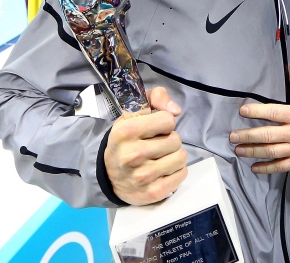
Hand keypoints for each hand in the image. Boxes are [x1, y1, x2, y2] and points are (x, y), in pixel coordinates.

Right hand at [103, 86, 188, 204]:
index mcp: (126, 132)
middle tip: (156, 145)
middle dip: (169, 140)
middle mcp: (133, 155)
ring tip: (160, 157)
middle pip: (176, 140)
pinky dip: (176, 171)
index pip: (168, 120)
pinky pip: (182, 174)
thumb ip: (156, 97)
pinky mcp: (153, 192)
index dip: (164, 123)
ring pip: (181, 157)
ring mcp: (143, 176)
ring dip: (174, 156)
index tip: (154, 129)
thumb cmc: (126, 140)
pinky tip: (162, 170)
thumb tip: (176, 110)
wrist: (108, 174)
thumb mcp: (134, 112)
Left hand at [230, 66, 289, 173]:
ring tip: (238, 150)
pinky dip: (267, 168)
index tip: (243, 111)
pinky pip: (281, 166)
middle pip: (267, 135)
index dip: (256, 112)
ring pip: (271, 152)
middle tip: (233, 135)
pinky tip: (255, 167)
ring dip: (252, 151)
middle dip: (247, 135)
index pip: (273, 113)